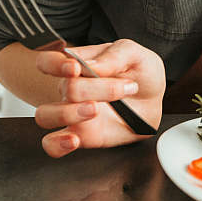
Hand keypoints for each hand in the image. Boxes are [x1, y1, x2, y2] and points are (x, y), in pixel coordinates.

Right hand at [32, 39, 165, 157]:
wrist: (155, 99)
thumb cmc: (140, 73)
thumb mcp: (134, 55)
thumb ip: (113, 56)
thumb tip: (90, 65)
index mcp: (78, 65)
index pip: (47, 61)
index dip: (54, 65)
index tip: (75, 68)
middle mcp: (71, 89)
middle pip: (63, 88)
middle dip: (92, 88)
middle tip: (122, 87)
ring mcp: (74, 114)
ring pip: (46, 116)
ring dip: (68, 113)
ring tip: (95, 110)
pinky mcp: (82, 136)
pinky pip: (53, 145)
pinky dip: (58, 144)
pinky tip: (74, 140)